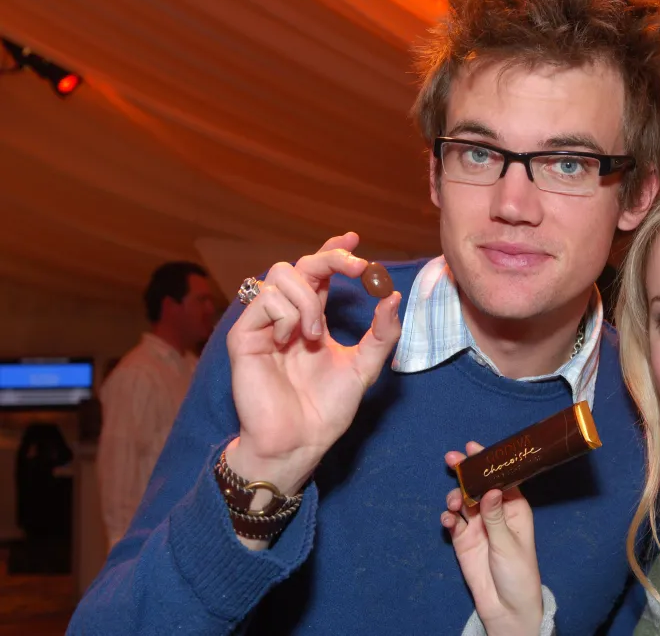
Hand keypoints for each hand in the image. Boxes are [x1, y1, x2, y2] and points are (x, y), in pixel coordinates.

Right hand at [224, 233, 401, 497]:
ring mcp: (264, 323)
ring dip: (309, 298)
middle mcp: (288, 315)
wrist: (300, 442)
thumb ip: (382, 333)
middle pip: (302, 263)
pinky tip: (290, 341)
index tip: (354, 239)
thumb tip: (393, 296)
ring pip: (282, 274)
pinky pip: (266, 300)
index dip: (333, 250)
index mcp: (313, 318)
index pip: (320, 272)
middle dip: (331, 257)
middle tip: (358, 267)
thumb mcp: (365, 367)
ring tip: (315, 334)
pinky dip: (286, 314)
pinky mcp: (244, 336)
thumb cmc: (326, 410)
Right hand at [441, 442, 542, 635]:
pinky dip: (448, 518)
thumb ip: (495, 517)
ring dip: (455, 497)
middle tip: (451, 459)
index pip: (501, 478)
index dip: (488, 463)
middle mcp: (495, 513)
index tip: (473, 448)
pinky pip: (453, 522)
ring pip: (463, 501)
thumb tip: (489, 488)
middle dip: (465, 472)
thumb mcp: (509, 543)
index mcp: (514, 509)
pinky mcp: (463, 540)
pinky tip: (448, 519)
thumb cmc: (519, 573)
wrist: (506, 608)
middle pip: (478, 486)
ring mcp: (478, 526)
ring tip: (454, 503)